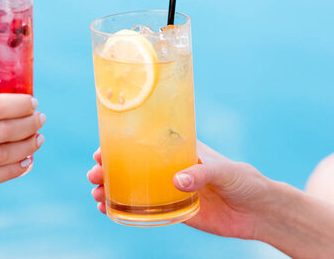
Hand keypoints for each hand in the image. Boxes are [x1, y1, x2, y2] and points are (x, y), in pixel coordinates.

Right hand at [87, 141, 271, 239]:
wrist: (257, 211)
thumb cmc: (243, 180)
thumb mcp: (224, 171)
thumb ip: (202, 173)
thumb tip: (177, 181)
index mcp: (176, 148)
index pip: (140, 140)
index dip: (117, 143)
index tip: (100, 149)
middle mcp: (166, 166)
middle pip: (128, 163)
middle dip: (106, 168)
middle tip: (94, 174)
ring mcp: (165, 188)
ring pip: (129, 185)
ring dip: (109, 188)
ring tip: (96, 194)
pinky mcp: (170, 209)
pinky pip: (140, 208)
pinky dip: (121, 209)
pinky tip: (106, 210)